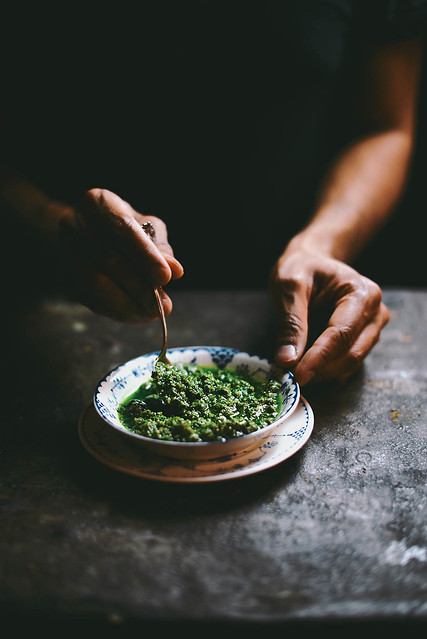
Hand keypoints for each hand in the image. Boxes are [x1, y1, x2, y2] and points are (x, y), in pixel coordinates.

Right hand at [58, 188, 183, 321]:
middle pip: (108, 259)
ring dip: (127, 304)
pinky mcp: (63, 277)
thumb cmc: (125, 228)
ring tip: (152, 313)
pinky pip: (90, 300)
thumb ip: (161, 248)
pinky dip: (116, 311)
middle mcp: (73, 223)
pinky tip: (137, 314)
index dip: (145, 255)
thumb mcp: (148, 228)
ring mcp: (64, 251)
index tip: (166, 278)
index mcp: (97, 201)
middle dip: (139, 286)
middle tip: (163, 305)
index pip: (122, 229)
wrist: (88, 232)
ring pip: (95, 283)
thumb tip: (175, 270)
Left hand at [269, 247, 388, 384]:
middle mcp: (375, 312)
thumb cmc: (301, 269)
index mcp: (360, 293)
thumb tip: (287, 360)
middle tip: (290, 377)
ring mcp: (372, 328)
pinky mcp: (363, 339)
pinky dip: (327, 370)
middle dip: (321, 369)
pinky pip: (347, 363)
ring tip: (295, 371)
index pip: (341, 333)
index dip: (319, 358)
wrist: (311, 262)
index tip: (298, 376)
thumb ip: (290, 323)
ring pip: (351, 362)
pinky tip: (307, 367)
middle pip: (351, 353)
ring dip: (323, 372)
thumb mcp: (288, 287)